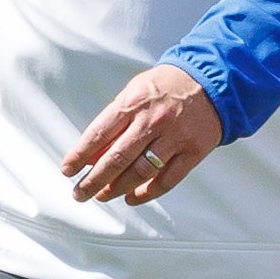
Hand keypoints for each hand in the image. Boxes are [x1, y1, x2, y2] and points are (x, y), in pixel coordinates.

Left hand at [62, 66, 225, 206]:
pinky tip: (132, 197)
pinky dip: (147, 193)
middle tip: (79, 193)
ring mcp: (174, 137)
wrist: (212, 81)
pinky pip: (167, 180)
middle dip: (93, 180)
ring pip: (140, 172)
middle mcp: (153, 121)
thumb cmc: (167, 87)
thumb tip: (92, 154)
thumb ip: (114, 120)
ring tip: (103, 196)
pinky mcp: (193, 151)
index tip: (67, 170)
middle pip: (116, 158)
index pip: (98, 134)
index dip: (79, 155)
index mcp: (133, 103)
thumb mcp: (135, 92)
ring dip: (117, 189)